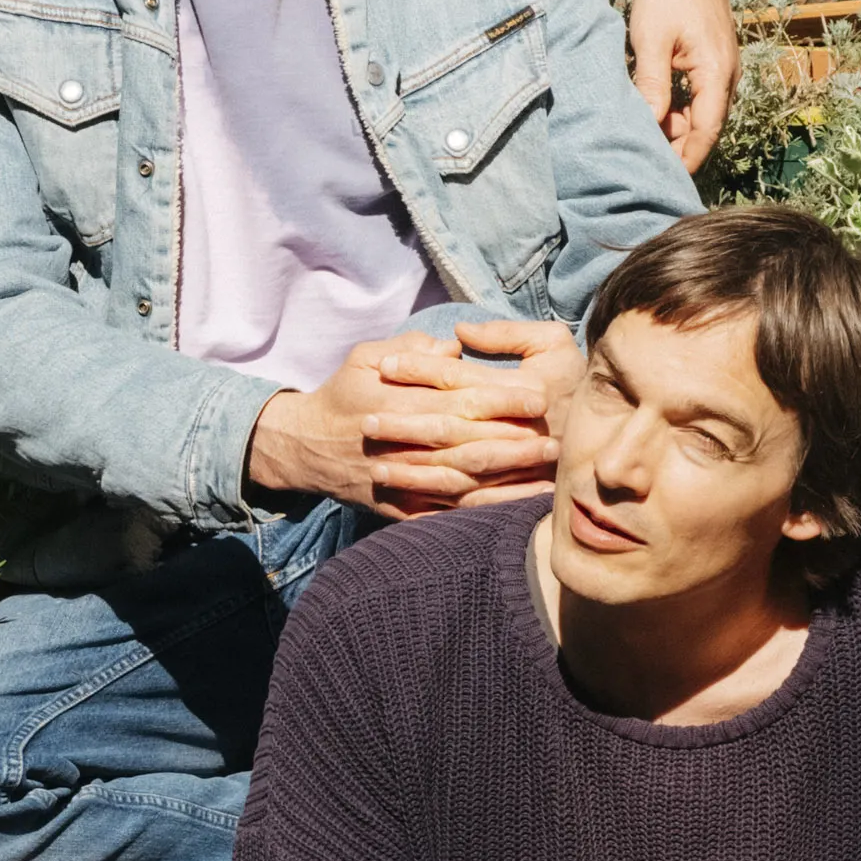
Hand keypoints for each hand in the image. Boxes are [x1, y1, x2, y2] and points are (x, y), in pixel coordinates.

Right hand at [247, 319, 578, 512]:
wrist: (304, 447)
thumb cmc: (342, 393)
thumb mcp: (364, 355)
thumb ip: (410, 348)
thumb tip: (455, 346)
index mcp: (392, 401)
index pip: (456, 400)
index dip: (499, 399)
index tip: (538, 397)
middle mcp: (397, 443)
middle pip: (465, 445)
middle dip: (513, 445)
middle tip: (556, 442)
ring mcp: (399, 480)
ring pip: (460, 484)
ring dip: (505, 482)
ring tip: (546, 478)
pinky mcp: (401, 507)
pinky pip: (445, 513)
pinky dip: (479, 514)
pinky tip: (512, 511)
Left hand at [624, 0, 735, 169]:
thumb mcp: (651, 40)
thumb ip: (652, 85)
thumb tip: (650, 125)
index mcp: (717, 72)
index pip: (706, 131)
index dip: (687, 158)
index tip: (666, 180)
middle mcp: (728, 75)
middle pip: (707, 126)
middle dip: (680, 147)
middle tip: (647, 163)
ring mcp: (725, 68)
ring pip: (704, 113)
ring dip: (679, 128)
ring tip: (647, 136)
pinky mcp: (716, 61)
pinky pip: (702, 97)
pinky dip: (682, 110)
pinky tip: (658, 112)